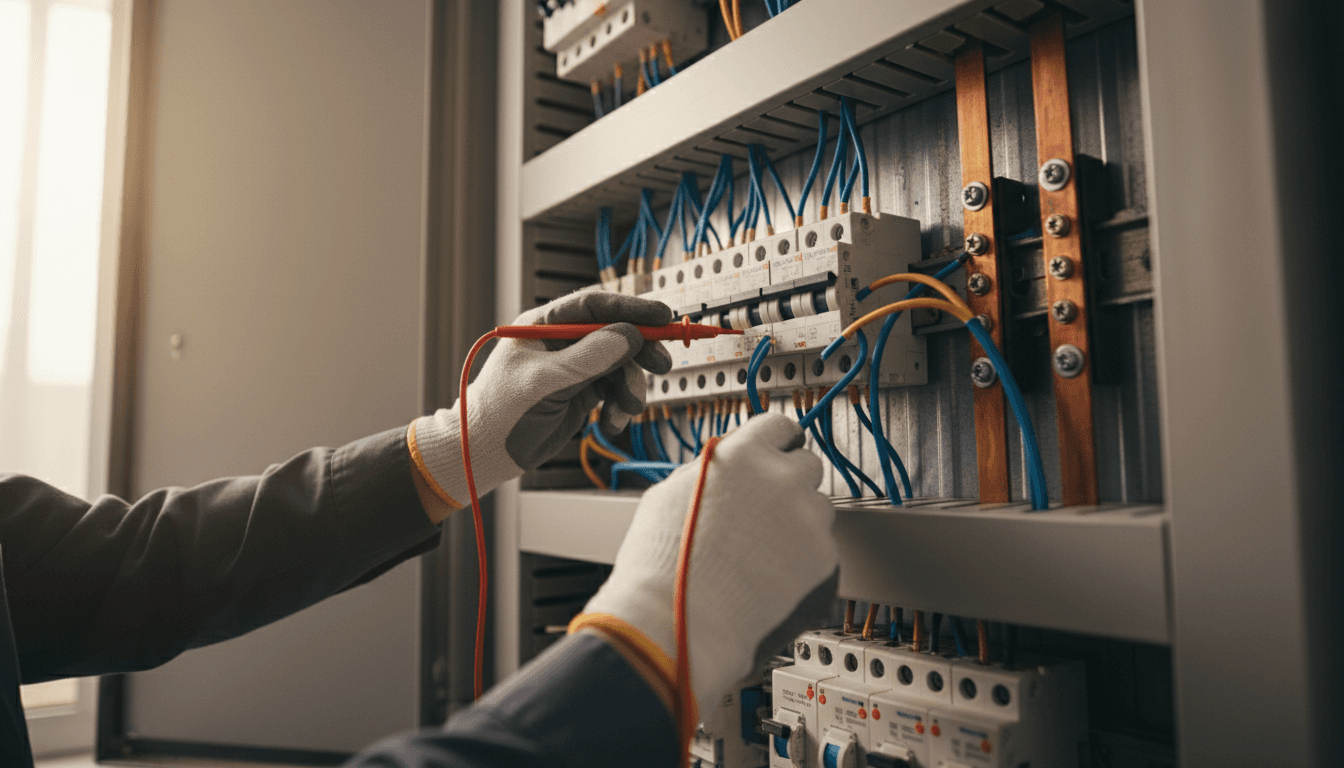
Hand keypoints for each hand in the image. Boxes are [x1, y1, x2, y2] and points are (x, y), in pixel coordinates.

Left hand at [409, 290, 672, 509]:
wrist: (486, 452)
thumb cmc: (501, 411)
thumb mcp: (546, 381)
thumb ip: (589, 357)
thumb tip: (630, 335)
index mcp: (546, 325)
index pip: (595, 306)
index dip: (631, 308)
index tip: (662, 316)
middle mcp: (563, 342)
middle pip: (616, 334)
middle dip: (640, 350)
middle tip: (661, 364)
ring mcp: (575, 368)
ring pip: (621, 366)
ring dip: (630, 388)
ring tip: (625, 410)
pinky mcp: (583, 393)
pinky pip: (615, 391)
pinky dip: (620, 407)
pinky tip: (611, 423)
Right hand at [574, 413, 838, 718]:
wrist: (678, 622)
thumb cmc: (663, 564)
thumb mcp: (671, 492)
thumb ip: (711, 469)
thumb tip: (727, 464)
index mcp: (743, 454)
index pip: (780, 426)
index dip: (777, 442)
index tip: (778, 452)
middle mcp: (782, 478)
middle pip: (806, 465)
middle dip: (789, 484)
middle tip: (764, 513)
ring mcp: (808, 519)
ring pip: (818, 509)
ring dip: (798, 523)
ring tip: (760, 554)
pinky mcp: (823, 559)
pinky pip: (821, 551)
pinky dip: (804, 562)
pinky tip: (769, 578)